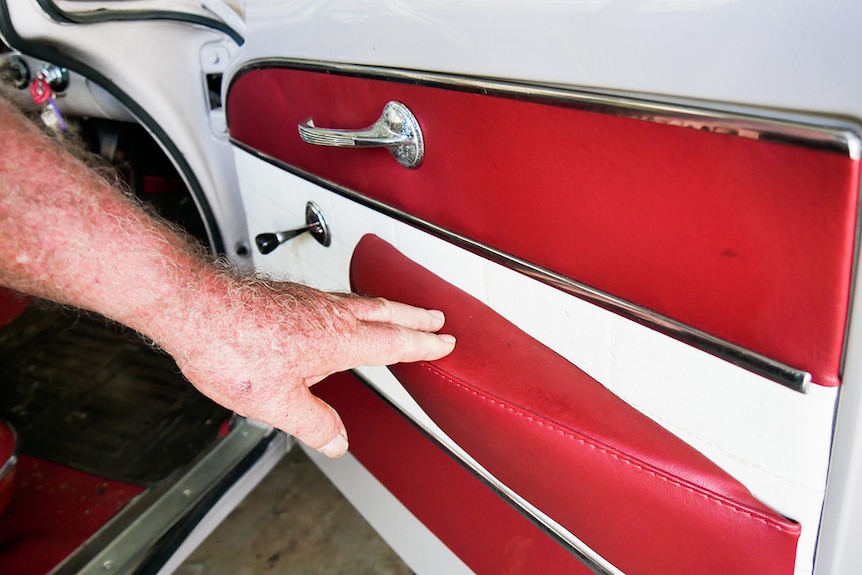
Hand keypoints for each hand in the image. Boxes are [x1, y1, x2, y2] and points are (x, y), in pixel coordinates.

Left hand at [163, 278, 454, 457]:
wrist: (193, 305)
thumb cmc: (230, 345)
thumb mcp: (276, 402)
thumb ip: (313, 423)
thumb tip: (336, 441)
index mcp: (335, 340)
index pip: (391, 343)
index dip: (421, 345)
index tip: (444, 342)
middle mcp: (327, 313)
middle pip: (383, 312)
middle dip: (414, 316)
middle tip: (436, 317)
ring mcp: (307, 300)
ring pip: (359, 302)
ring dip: (386, 307)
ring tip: (395, 313)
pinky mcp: (287, 295)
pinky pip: (333, 298)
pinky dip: (352, 305)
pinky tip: (336, 314)